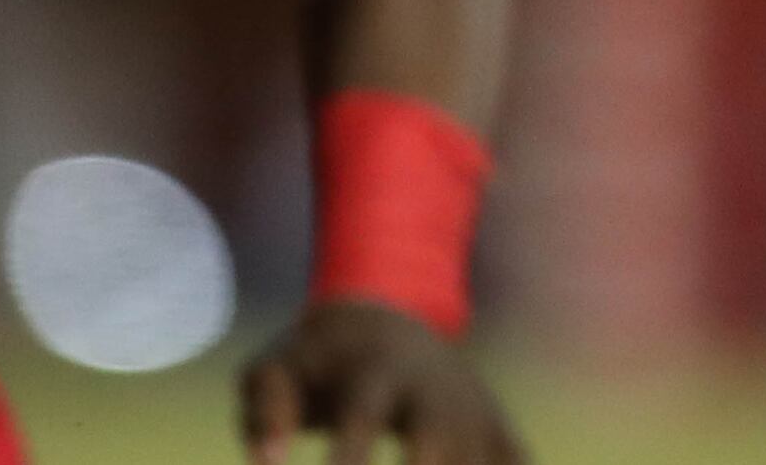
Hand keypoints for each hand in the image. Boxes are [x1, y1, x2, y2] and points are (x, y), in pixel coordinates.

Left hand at [242, 301, 523, 464]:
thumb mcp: (276, 367)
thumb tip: (266, 464)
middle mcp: (435, 393)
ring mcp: (475, 414)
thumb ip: (265, 408)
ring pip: (481, 461)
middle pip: (437, 448)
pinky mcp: (500, 433)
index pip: (365, 417)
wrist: (391, 316)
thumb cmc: (319, 360)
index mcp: (377, 373)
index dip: (348, 460)